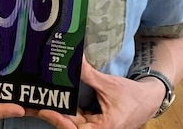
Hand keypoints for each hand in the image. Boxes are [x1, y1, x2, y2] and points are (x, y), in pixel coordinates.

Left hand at [36, 58, 160, 128]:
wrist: (148, 100)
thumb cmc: (132, 96)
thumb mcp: (109, 84)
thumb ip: (89, 75)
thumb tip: (74, 59)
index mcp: (103, 128)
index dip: (59, 120)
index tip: (45, 110)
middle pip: (70, 126)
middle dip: (54, 115)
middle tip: (34, 104)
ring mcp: (95, 128)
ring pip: (72, 123)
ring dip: (59, 113)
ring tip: (39, 102)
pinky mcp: (93, 123)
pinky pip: (77, 119)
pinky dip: (67, 111)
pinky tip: (55, 101)